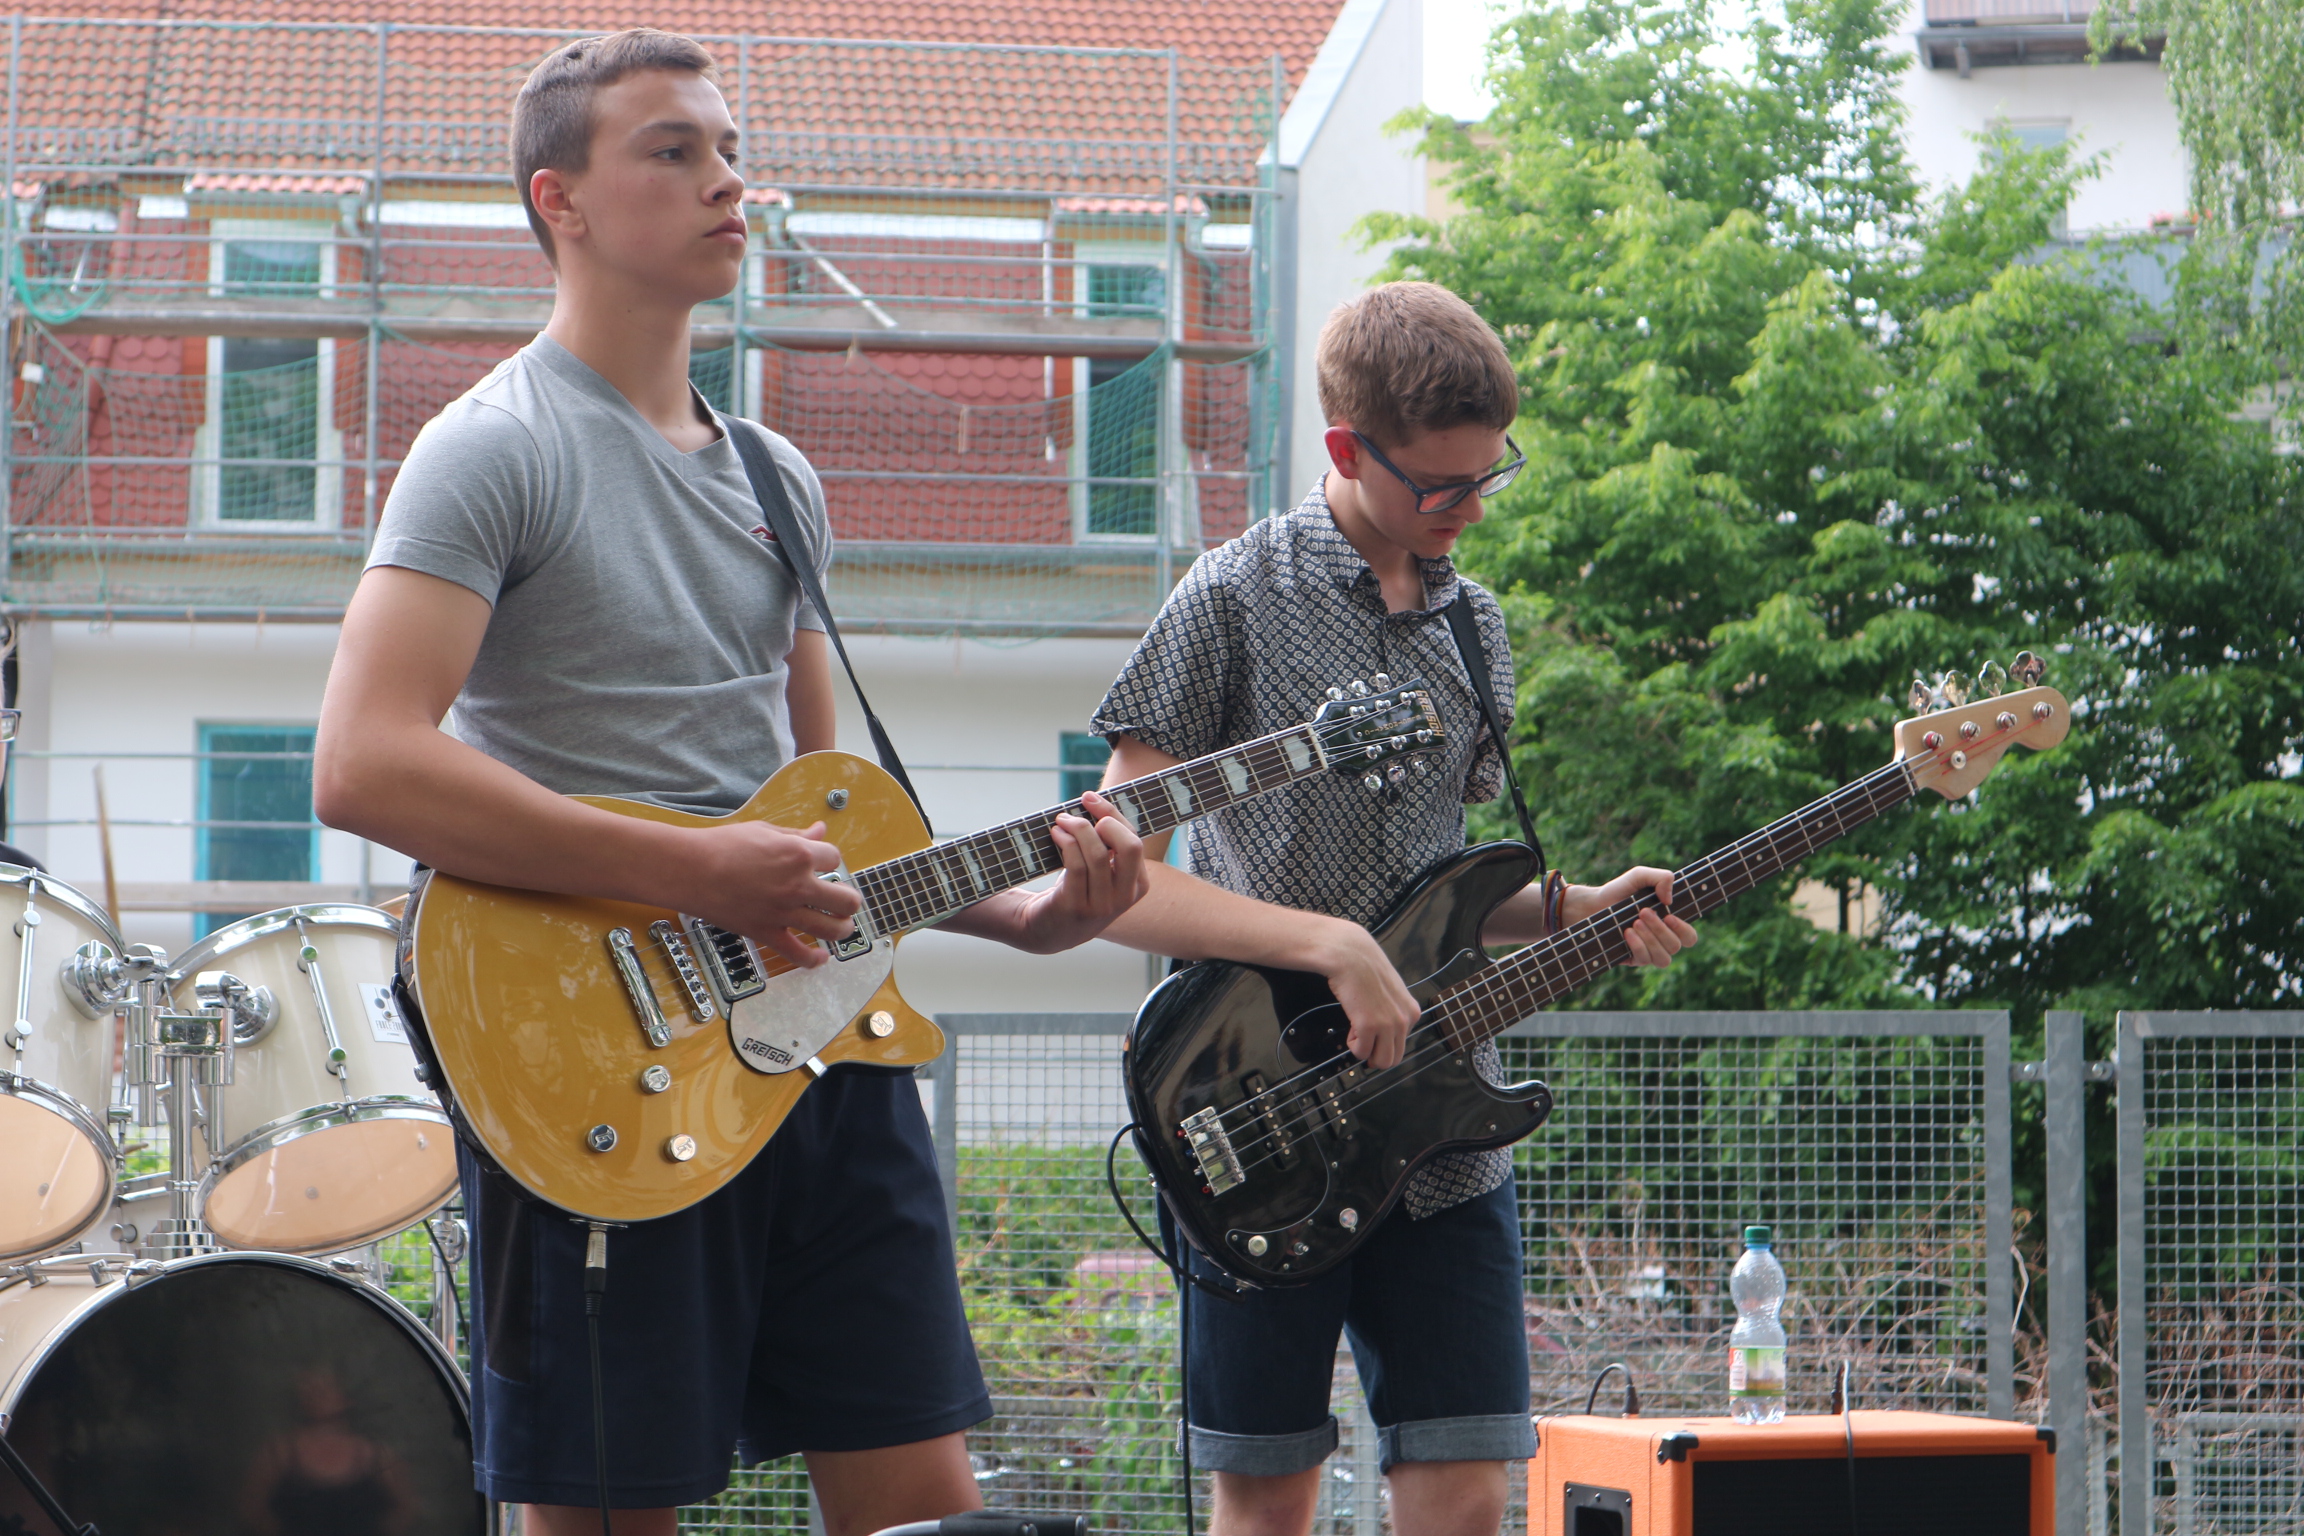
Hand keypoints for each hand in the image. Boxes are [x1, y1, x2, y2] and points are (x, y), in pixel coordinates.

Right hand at [680, 819, 860, 968]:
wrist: (689, 869)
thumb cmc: (721, 846)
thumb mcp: (764, 830)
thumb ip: (797, 834)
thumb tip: (819, 830)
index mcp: (798, 854)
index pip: (835, 859)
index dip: (830, 861)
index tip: (823, 865)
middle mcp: (797, 885)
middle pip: (846, 900)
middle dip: (849, 900)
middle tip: (843, 900)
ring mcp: (783, 912)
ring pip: (832, 929)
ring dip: (842, 929)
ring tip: (841, 926)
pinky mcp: (766, 932)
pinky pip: (798, 954)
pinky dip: (813, 960)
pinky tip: (821, 958)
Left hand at [999, 791, 1150, 953]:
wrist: (1048, 930)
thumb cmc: (1076, 891)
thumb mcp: (1102, 874)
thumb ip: (1108, 845)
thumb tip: (1095, 802)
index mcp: (1138, 885)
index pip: (1134, 841)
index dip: (1113, 814)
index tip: (1090, 799)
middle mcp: (1124, 898)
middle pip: (1129, 847)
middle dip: (1106, 820)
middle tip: (1082, 813)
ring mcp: (1100, 906)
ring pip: (1098, 854)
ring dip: (1077, 828)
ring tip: (1061, 821)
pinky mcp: (1074, 907)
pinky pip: (1076, 865)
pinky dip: (1066, 842)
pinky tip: (1056, 834)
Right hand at [1309, 919, 1420, 1068]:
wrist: (1350, 954)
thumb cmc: (1365, 968)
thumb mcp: (1391, 991)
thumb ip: (1393, 1012)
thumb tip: (1384, 1035)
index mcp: (1412, 1012)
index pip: (1402, 1045)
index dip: (1383, 1039)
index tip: (1372, 1025)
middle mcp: (1405, 1020)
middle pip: (1393, 1058)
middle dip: (1375, 1052)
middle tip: (1363, 1036)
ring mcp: (1388, 1024)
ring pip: (1380, 1061)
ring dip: (1365, 1050)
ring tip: (1357, 1030)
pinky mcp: (1369, 1026)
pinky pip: (1361, 1052)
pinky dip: (1352, 1044)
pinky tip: (1351, 1024)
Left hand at [1562, 866, 1698, 966]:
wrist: (1593, 904)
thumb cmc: (1619, 891)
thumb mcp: (1639, 876)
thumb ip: (1661, 877)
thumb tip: (1669, 901)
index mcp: (1669, 923)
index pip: (1689, 937)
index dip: (1684, 930)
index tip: (1669, 916)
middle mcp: (1661, 940)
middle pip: (1676, 946)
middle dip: (1661, 930)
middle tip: (1643, 912)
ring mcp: (1648, 951)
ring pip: (1663, 958)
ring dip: (1651, 940)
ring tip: (1634, 923)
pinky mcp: (1632, 959)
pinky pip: (1644, 960)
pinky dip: (1638, 946)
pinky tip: (1626, 933)